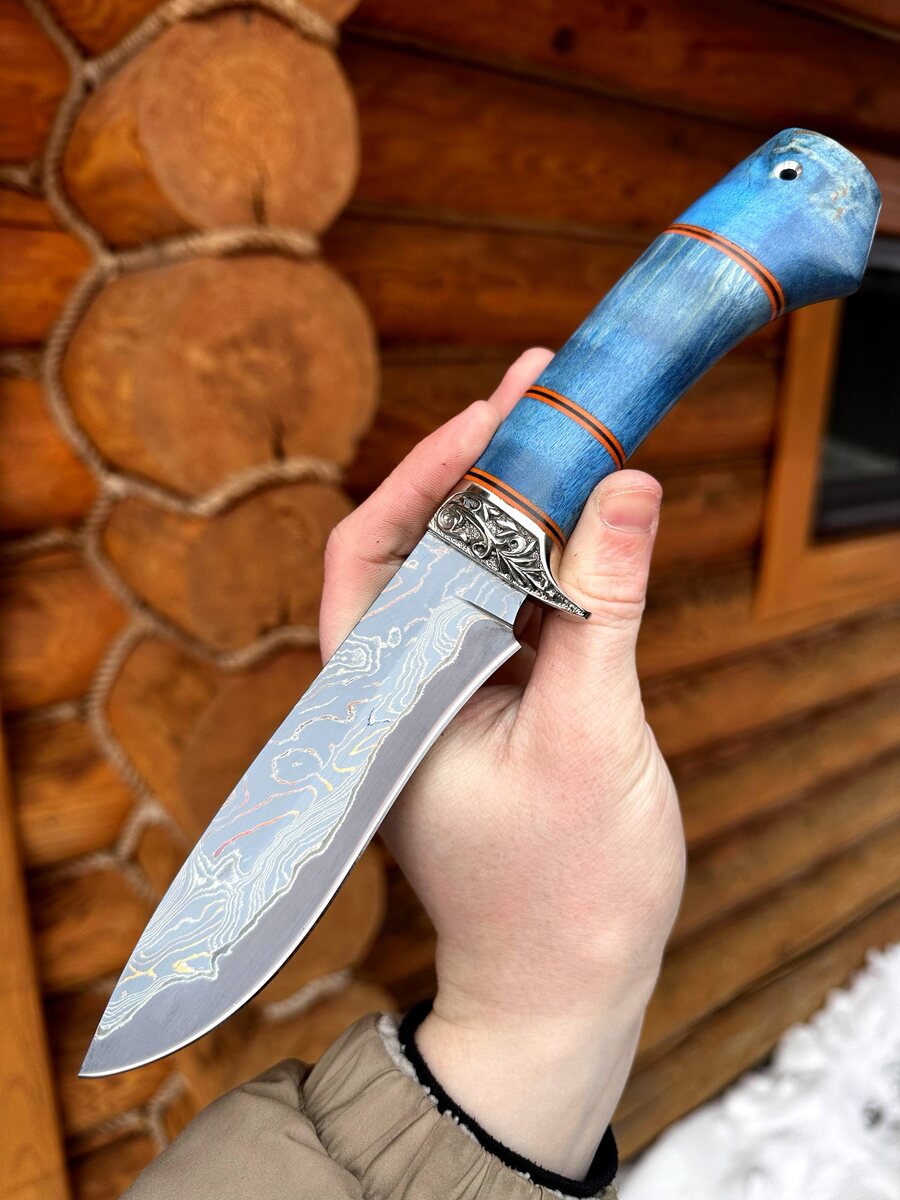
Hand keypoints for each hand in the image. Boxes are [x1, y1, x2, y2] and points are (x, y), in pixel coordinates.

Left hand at [320, 349, 685, 1177]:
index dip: (430, 469)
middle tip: (547, 392)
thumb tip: (627, 489)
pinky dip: (548, 563)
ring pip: (472, 573)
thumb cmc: (562, 891)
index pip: (375, 550)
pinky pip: (512, 613)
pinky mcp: (493, 707)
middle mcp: (401, 687)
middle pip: (425, 545)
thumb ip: (603, 608)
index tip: (499, 411)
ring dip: (522, 508)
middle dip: (483, 467)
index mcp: (383, 698)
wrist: (562, 989)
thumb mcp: (587, 735)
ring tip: (578, 435)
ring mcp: (447, 695)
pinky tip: (590, 519)